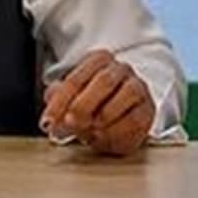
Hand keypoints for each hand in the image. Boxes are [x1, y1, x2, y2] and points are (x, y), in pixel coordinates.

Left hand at [39, 50, 155, 155]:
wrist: (124, 111)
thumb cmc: (94, 101)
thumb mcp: (72, 97)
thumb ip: (59, 99)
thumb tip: (51, 107)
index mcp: (98, 60)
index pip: (75, 79)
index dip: (60, 102)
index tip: (48, 121)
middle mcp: (121, 69)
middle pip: (103, 82)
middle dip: (83, 106)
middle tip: (69, 124)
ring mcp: (138, 87)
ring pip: (123, 98)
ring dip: (102, 118)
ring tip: (87, 132)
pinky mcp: (148, 109)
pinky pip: (135, 119)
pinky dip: (117, 131)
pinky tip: (103, 137)